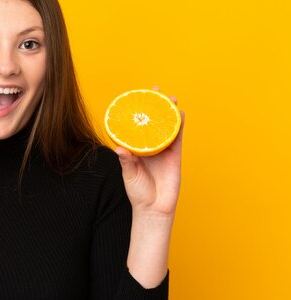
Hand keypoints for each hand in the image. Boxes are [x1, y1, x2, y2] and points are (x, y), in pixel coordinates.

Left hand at [115, 92, 184, 218]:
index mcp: (137, 149)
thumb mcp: (129, 174)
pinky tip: (180, 113)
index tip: (134, 97)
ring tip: (169, 97)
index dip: (136, 113)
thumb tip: (119, 148)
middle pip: (153, 122)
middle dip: (154, 106)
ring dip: (169, 111)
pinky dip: (179, 125)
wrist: (154, 209)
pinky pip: (177, 137)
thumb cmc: (138, 192)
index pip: (136, 127)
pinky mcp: (175, 156)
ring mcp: (163, 150)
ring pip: (167, 126)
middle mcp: (150, 146)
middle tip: (154, 90)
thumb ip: (126, 161)